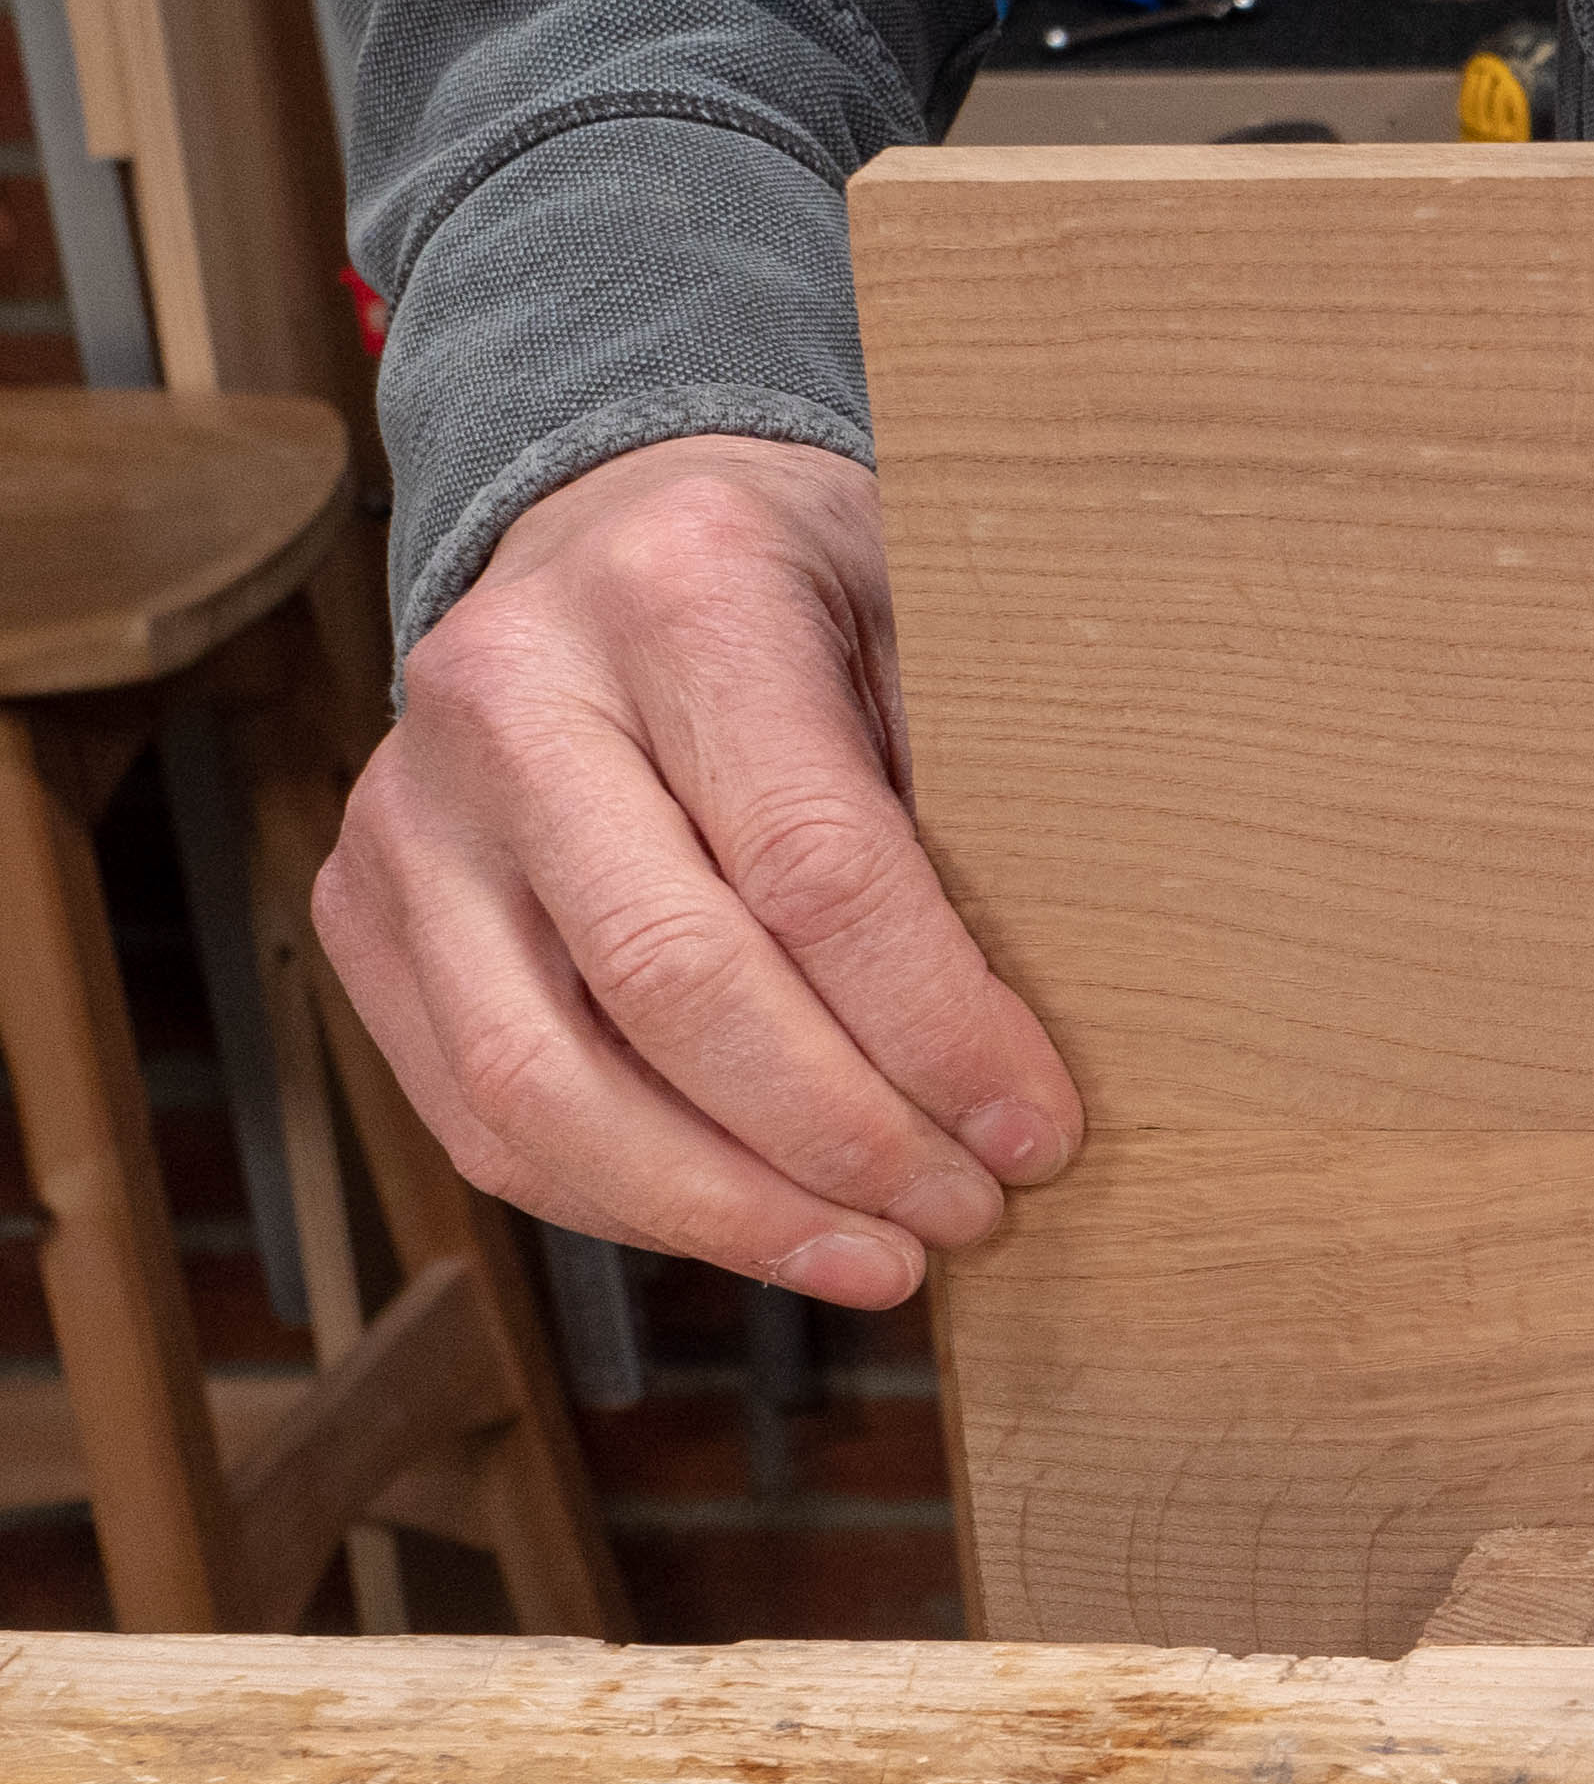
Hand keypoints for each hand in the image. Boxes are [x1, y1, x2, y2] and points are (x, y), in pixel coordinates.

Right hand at [317, 434, 1078, 1307]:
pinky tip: (761, 1229)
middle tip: (969, 1211)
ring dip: (727, 1212)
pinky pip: (475, 1113)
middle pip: (670, 984)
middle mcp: (507, 695)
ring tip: (880, 1259)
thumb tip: (1043, 1035)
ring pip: (539, 1084)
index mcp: (678, 594)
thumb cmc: (814, 592)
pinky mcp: (360, 910)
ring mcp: (408, 810)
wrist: (617, 524)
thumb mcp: (930, 618)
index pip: (813, 865)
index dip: (933, 1028)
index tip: (1036, 1129)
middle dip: (840, 1138)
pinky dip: (627, 1201)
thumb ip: (975, 790)